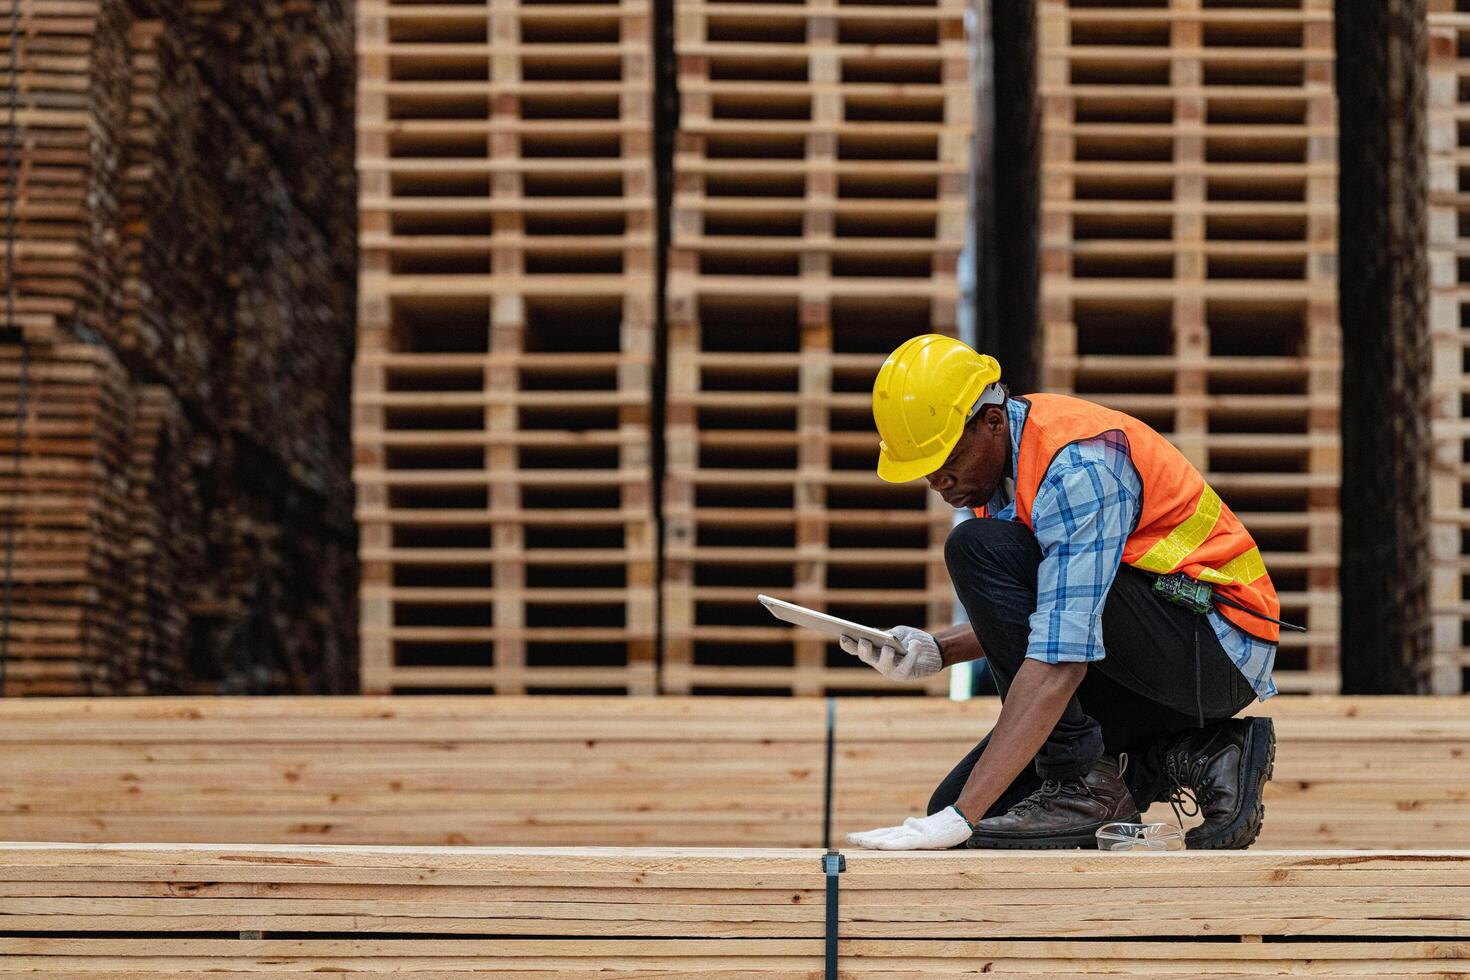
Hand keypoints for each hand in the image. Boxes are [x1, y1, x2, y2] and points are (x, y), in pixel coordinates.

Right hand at [839, 625, 942, 680]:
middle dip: (864, 649)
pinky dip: (912, 654)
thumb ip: (888, 635)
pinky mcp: (905, 675)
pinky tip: (915, 644)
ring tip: (888, 647)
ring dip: (885, 655)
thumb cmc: (910, 640)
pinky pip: (907, 665)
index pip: (856, 649)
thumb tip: (882, 636)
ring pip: (884, 664)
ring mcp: (891, 670)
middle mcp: (878, 662)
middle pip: (867, 657)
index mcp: (873, 650)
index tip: (843, 635)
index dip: (848, 644)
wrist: (932, 651)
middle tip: (864, 640)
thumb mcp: (898, 633)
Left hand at [846, 806, 973, 849]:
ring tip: (859, 841)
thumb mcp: (924, 831)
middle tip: (848, 838)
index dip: (867, 835)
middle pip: (881, 834)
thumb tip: (906, 823)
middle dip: (864, 837)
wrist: (960, 819)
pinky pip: (904, 842)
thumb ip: (913, 830)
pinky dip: (891, 844)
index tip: (852, 837)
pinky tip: (880, 845)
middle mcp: (906, 830)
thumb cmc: (943, 827)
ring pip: (889, 837)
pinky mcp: (923, 838)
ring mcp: (914, 833)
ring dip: (872, 840)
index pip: (882, 833)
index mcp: (905, 830)